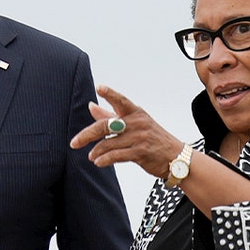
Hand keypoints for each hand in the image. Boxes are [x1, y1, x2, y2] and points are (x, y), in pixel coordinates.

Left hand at [69, 85, 183, 179]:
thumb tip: (90, 106)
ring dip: (96, 151)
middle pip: (106, 125)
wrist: (175, 157)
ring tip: (91, 156)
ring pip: (109, 143)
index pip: (120, 100)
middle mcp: (136, 122)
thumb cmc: (152, 138)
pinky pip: (117, 155)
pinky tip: (98, 162)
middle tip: (74, 142)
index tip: (99, 87)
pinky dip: (105, 159)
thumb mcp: (134, 123)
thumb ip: (110, 114)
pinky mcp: (140, 152)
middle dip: (87, 134)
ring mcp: (139, 137)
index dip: (110, 93)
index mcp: (135, 112)